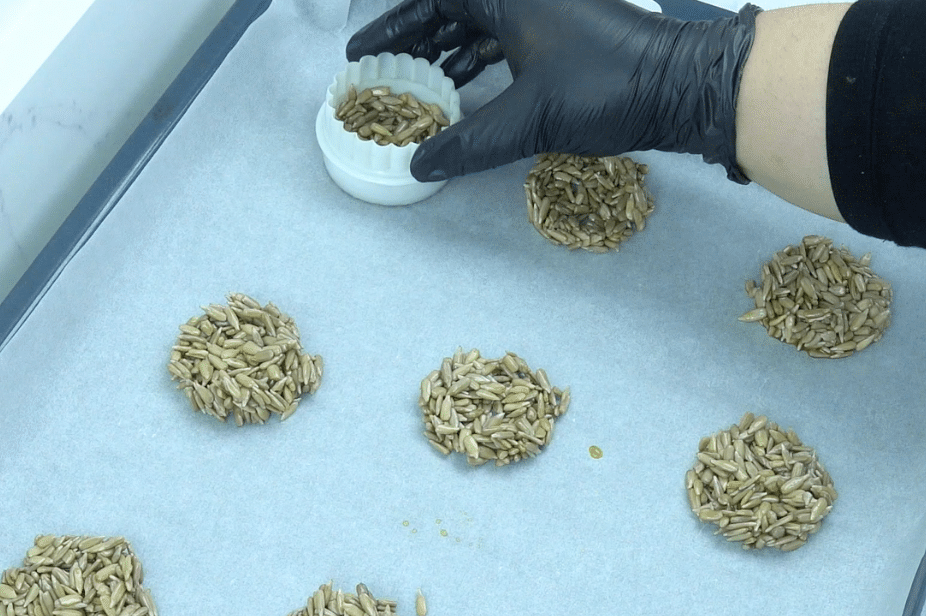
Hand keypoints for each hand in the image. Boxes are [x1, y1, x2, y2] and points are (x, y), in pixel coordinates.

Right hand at [346, 0, 757, 182]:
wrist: (686, 87)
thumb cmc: (610, 86)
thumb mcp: (529, 118)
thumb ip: (468, 142)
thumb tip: (419, 165)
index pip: (435, 2)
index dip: (394, 26)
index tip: (363, 53)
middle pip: (455, 10)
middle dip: (418, 40)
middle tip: (388, 71)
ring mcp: (551, 13)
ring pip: (482, 24)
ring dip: (449, 52)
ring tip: (422, 86)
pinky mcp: (568, 34)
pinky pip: (507, 39)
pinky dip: (481, 61)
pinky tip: (467, 92)